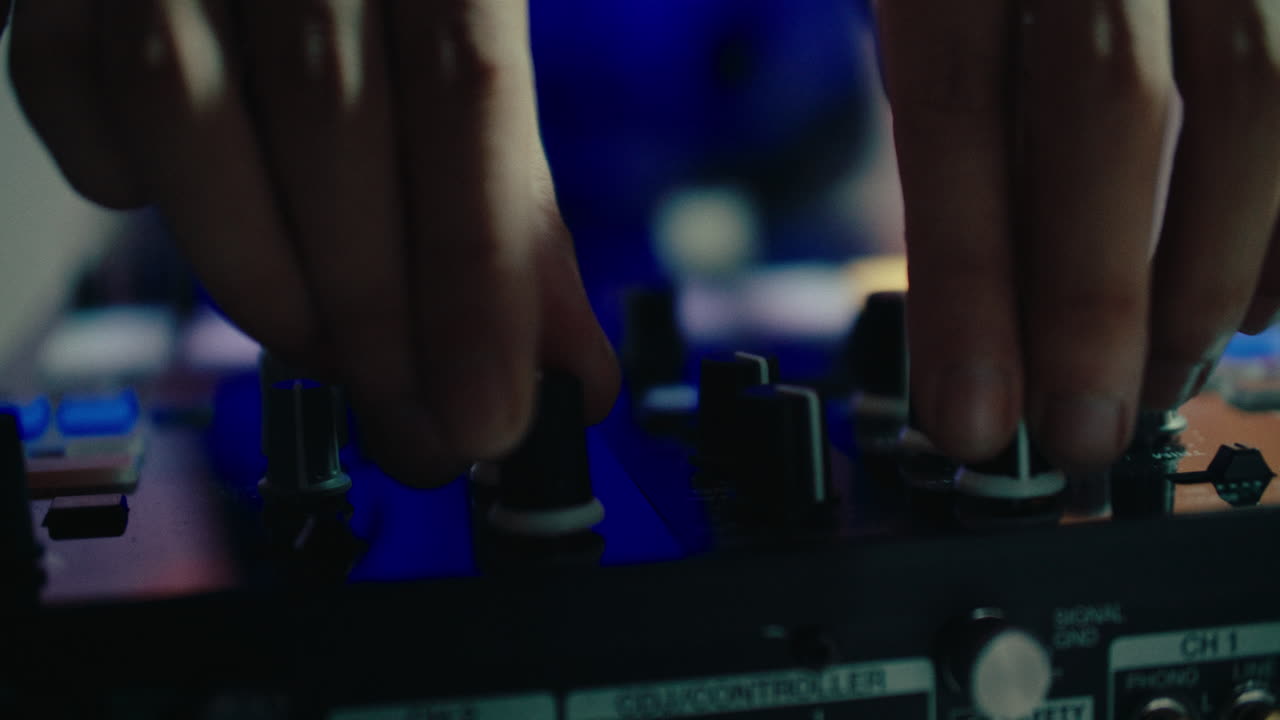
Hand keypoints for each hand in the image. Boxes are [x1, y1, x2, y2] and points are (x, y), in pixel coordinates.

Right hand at [7, 0, 618, 483]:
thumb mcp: (479, 43)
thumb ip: (511, 187)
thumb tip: (570, 370)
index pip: (461, 89)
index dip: (474, 271)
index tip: (489, 418)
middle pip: (327, 112)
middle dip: (376, 309)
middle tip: (419, 430)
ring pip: (180, 102)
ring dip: (259, 269)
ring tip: (324, 352)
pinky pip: (63, 72)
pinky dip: (121, 175)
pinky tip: (195, 216)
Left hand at [878, 0, 1279, 468]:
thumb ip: (956, 88)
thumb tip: (964, 293)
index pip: (958, 101)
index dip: (966, 277)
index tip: (970, 416)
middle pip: (1107, 103)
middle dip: (1094, 294)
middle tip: (1076, 431)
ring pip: (1259, 94)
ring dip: (1211, 269)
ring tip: (1159, 379)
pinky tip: (1257, 303)